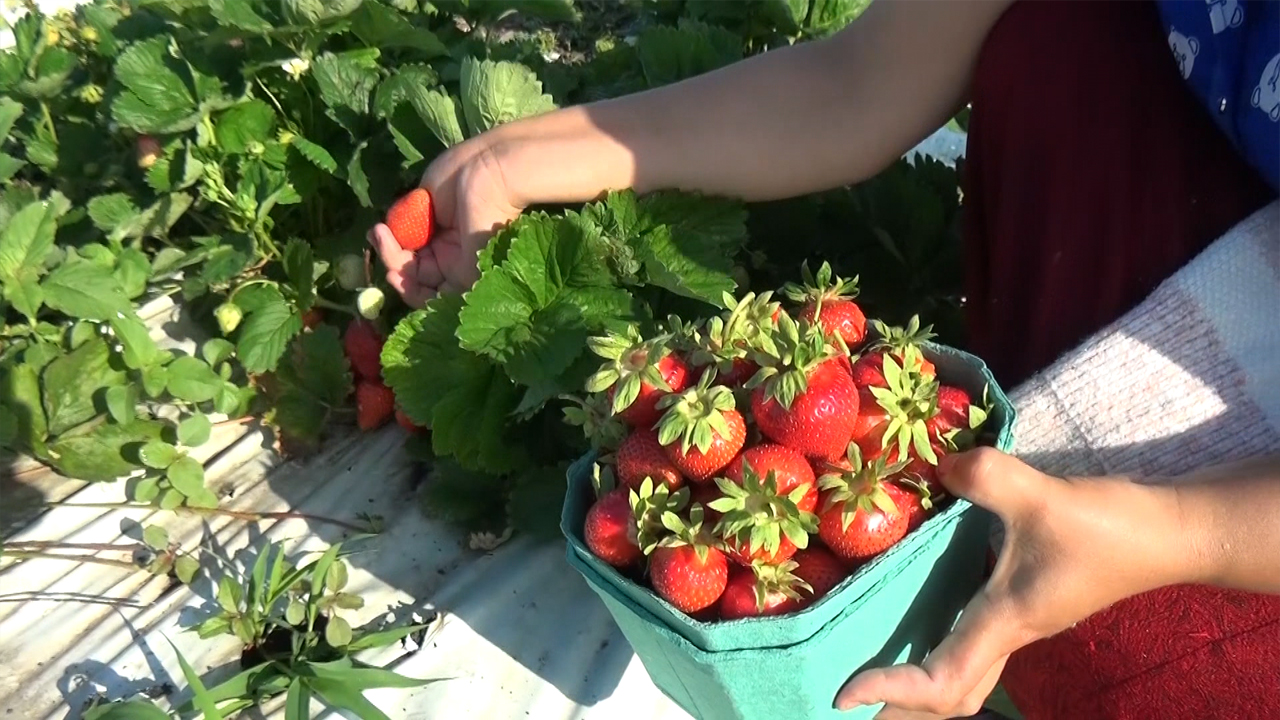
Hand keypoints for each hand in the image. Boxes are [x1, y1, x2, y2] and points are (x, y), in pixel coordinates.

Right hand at [368, 138, 522, 306]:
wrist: (486, 173)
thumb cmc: (460, 176)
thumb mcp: (423, 199)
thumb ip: (408, 223)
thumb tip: (390, 236)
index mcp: (446, 235)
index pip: (414, 255)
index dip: (392, 248)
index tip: (378, 229)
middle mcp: (454, 255)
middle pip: (414, 274)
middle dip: (390, 258)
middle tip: (379, 235)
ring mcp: (461, 268)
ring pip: (420, 289)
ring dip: (395, 272)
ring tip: (384, 245)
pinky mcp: (468, 278)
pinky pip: (434, 299)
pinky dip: (408, 289)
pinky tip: (394, 268)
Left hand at [834, 448, 1190, 718]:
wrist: (1169, 534)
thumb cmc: (1108, 525)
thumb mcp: (1038, 494)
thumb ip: (983, 476)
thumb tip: (935, 467)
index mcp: (1005, 620)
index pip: (941, 680)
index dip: (893, 690)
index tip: (848, 691)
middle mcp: (1010, 633)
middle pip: (951, 697)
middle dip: (900, 708)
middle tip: (851, 700)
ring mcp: (1021, 624)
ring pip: (966, 677)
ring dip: (920, 686)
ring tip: (875, 676)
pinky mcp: (1028, 605)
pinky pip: (976, 646)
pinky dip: (941, 652)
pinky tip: (918, 622)